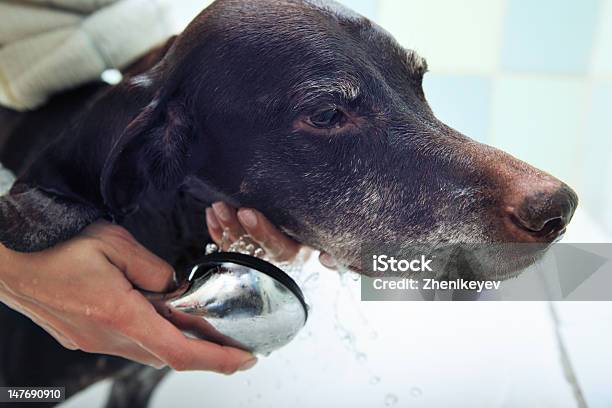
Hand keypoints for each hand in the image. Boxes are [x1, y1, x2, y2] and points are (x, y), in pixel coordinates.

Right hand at [0, 222, 256, 372]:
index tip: (245, 359)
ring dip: (176, 342)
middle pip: (168, 355)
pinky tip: (156, 316)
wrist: (7, 262)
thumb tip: (173, 286)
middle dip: (205, 353)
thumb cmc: (56, 246)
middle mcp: (109, 337)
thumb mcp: (114, 243)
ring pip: (148, 350)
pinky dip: (151, 335)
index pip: (180, 350)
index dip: (217, 359)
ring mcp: (94, 341)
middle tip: (231, 343)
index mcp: (121, 314)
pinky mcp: (84, 338)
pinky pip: (127, 343)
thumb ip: (152, 267)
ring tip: (200, 326)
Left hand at [205, 202, 336, 267]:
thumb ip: (328, 240)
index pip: (279, 248)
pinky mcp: (245, 252)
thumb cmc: (315, 219)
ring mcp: (260, 257)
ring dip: (224, 227)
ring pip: (237, 248)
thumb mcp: (321, 227)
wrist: (311, 220)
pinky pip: (227, 246)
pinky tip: (210, 215)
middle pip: (252, 249)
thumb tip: (327, 258)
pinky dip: (217, 231)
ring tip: (215, 206)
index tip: (246, 212)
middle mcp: (277, 260)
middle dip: (235, 228)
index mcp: (298, 253)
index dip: (261, 232)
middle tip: (222, 206)